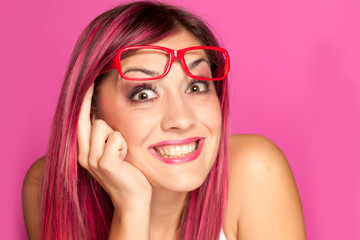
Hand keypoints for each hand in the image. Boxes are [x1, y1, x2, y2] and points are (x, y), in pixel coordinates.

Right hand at [77, 83, 151, 209]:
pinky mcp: (106, 163)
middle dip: (88, 99)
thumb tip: (102, 114)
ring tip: (121, 152)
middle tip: (94, 81)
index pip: (78, 122)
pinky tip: (124, 159)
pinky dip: (123, 145)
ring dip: (117, 135)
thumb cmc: (126, 174)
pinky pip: (115, 137)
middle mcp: (83, 155)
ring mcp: (92, 160)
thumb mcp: (110, 153)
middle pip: (84, 119)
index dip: (82, 102)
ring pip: (101, 125)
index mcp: (84, 152)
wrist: (132, 200)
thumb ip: (103, 137)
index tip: (87, 83)